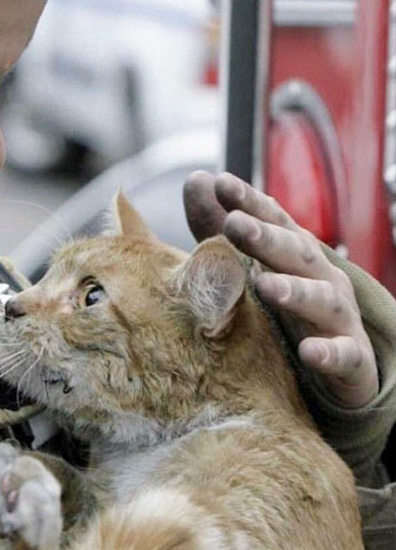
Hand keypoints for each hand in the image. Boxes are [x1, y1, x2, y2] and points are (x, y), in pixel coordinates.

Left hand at [183, 170, 377, 407]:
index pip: (274, 221)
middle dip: (267, 238)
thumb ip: (217, 228)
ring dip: (297, 291)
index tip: (221, 183)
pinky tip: (309, 352)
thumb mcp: (249, 267)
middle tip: (234, 224)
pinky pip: (344, 356)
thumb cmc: (284, 311)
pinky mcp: (352, 361)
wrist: (334, 370)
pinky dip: (329, 353)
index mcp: (295, 256)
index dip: (250, 202)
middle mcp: (321, 280)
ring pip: (322, 300)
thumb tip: (197, 178)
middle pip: (296, 253)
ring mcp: (339, 319)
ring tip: (267, 286)